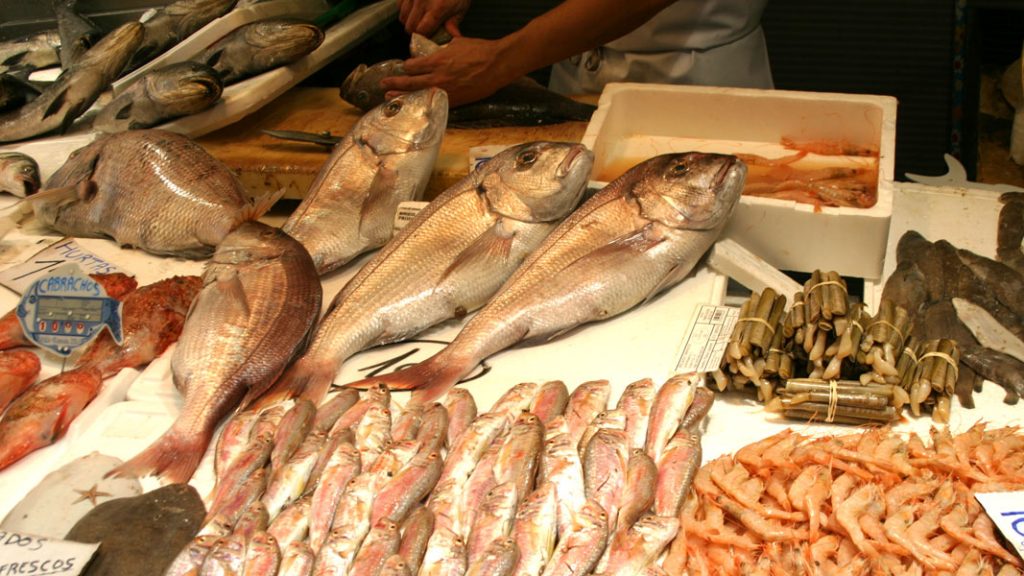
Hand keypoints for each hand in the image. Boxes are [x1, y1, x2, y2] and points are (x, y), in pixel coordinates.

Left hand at [380, 36, 517, 106]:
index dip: (406, 67)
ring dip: (403, 96)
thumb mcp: (458, 42)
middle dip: (394, 83)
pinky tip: (415, 106)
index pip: (412, 66)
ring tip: (390, 98)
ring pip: (418, 95)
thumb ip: (445, 47)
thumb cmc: (480, 51)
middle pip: (410, 82)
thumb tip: (441, 47)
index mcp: (437, 60)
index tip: (404, 68)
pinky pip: (434, 103)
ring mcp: (445, 90)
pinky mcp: (455, 100)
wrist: (497, 65)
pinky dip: (423, 104)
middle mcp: (437, 76)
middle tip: (383, 85)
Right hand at [397, 0, 469, 36]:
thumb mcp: (461, 7)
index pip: (421, 31)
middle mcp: (421, 1)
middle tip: (425, 28)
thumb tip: (453, 37)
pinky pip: (399, 5)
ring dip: (410, 21)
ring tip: (420, 17)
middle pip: (410, 26)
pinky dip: (406, 10)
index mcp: (437, 9)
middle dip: (416, 31)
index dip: (424, 36)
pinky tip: (416, 8)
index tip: (430, 35)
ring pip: (402, 17)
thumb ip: (454, 23)